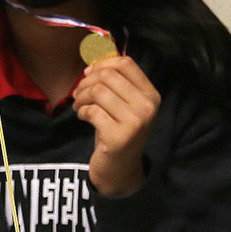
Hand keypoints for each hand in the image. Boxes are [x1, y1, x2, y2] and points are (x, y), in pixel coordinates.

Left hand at [73, 55, 159, 197]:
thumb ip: (114, 82)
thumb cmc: (118, 130)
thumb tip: (93, 62)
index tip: (89, 74)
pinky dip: (82, 112)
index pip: (126, 64)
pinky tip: (83, 117)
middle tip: (79, 94)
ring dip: (81, 97)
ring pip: (97, 91)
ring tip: (79, 106)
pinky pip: (92, 111)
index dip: (102, 64)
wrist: (120, 169)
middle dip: (86, 82)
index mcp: (151, 95)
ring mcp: (135, 123)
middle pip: (108, 76)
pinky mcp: (119, 137)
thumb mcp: (123, 104)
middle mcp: (147, 107)